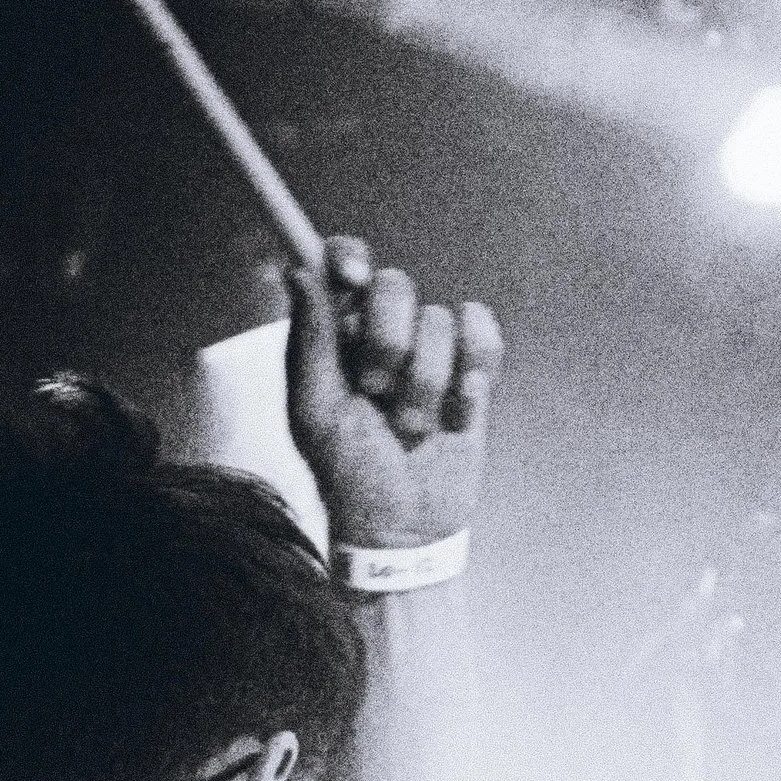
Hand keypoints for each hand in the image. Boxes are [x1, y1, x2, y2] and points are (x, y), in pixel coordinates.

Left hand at [283, 236, 501, 549]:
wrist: (405, 523)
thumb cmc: (349, 472)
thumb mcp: (314, 411)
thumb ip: (310, 340)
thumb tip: (297, 271)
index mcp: (336, 333)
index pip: (343, 261)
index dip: (350, 257)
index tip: (353, 278)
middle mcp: (383, 330)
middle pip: (395, 285)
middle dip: (388, 344)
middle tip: (375, 392)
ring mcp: (430, 348)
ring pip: (440, 319)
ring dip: (426, 384)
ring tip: (412, 426)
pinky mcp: (472, 369)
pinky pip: (483, 334)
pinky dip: (472, 374)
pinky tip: (457, 411)